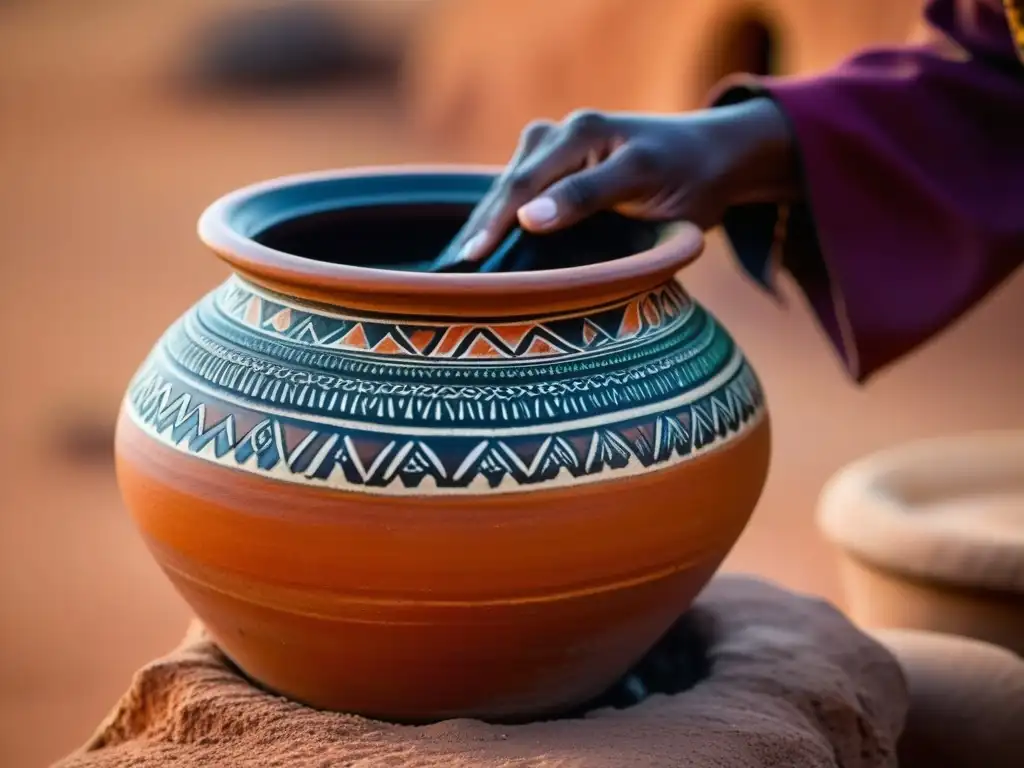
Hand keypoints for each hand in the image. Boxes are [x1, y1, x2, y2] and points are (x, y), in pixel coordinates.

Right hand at [449, 98, 797, 262]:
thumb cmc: (687, 174)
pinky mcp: (557, 170)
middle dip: (482, 225)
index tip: (474, 259)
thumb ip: (587, 195)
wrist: (713, 159)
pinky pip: (519, 193)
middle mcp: (561, 135)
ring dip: (486, 222)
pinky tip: (484, 247)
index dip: (496, 222)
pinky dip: (502, 219)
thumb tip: (527, 219)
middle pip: (509, 186)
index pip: (525, 184)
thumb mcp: (644, 180)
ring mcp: (556, 151)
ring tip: (461, 264)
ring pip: (508, 190)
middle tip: (456, 272)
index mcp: (581, 132)